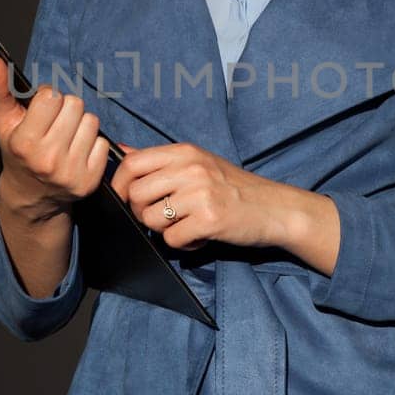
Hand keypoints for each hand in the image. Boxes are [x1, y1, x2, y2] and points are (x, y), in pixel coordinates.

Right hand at [0, 56, 107, 220]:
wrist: (31, 194)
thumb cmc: (18, 152)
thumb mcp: (4, 122)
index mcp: (25, 143)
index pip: (51, 96)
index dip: (48, 97)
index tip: (42, 109)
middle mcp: (48, 159)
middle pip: (75, 105)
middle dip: (65, 109)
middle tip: (55, 123)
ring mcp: (70, 172)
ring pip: (91, 121)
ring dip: (80, 124)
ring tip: (66, 136)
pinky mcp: (89, 182)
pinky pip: (103, 143)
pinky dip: (93, 143)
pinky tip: (77, 151)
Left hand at [109, 141, 288, 252]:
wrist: (275, 208)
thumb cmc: (234, 187)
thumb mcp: (198, 163)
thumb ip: (159, 160)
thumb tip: (121, 150)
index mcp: (185, 152)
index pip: (132, 163)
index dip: (119, 183)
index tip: (125, 198)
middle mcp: (191, 169)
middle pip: (135, 194)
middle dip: (141, 212)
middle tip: (164, 217)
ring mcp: (200, 194)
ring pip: (150, 219)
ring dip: (164, 230)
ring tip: (187, 225)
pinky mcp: (209, 220)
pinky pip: (173, 239)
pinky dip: (184, 244)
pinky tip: (200, 236)